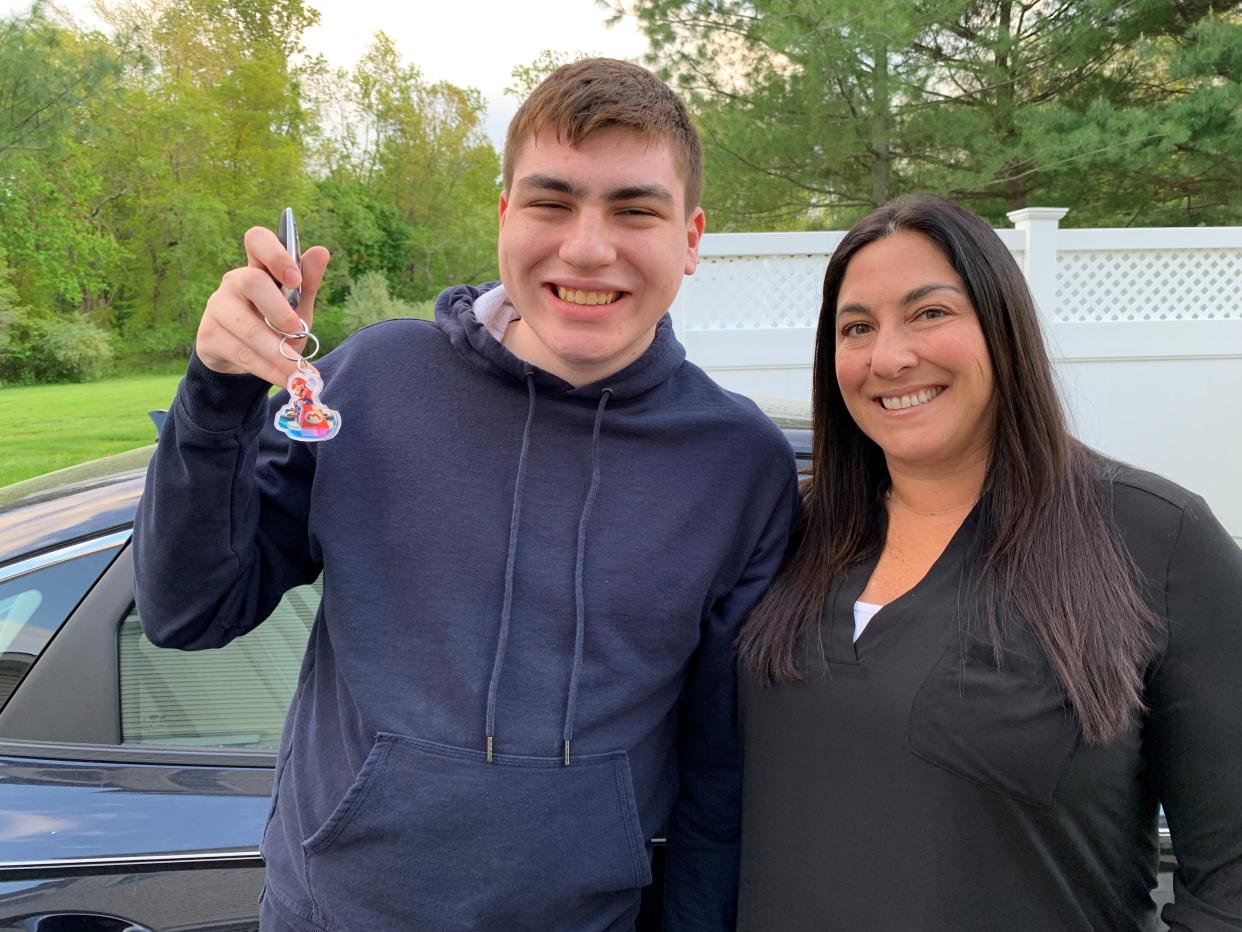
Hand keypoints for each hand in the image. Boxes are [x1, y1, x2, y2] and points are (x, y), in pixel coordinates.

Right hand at [196, 226, 330, 385]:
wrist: (245, 361)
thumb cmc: (275, 325)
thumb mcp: (297, 306)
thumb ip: (307, 283)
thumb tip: (321, 251)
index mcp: (258, 266)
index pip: (257, 240)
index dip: (275, 254)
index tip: (294, 278)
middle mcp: (234, 281)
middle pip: (251, 281)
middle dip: (278, 309)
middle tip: (298, 330)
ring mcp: (217, 307)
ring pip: (247, 327)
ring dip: (277, 352)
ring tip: (300, 371)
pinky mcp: (208, 335)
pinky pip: (240, 352)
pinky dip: (267, 369)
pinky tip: (286, 379)